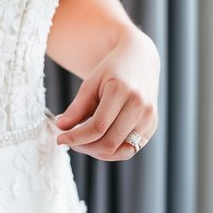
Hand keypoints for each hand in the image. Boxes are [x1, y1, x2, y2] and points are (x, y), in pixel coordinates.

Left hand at [55, 30, 158, 159]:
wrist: (139, 61)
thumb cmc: (111, 71)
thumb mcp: (90, 84)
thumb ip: (77, 108)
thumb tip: (60, 127)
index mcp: (123, 91)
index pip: (98, 127)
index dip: (76, 137)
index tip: (60, 139)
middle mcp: (140, 107)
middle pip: (109, 143)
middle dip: (85, 147)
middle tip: (69, 141)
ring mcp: (149, 119)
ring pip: (120, 151)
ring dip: (97, 151)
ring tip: (82, 141)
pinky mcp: (152, 128)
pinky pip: (129, 150)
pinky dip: (111, 150)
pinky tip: (97, 140)